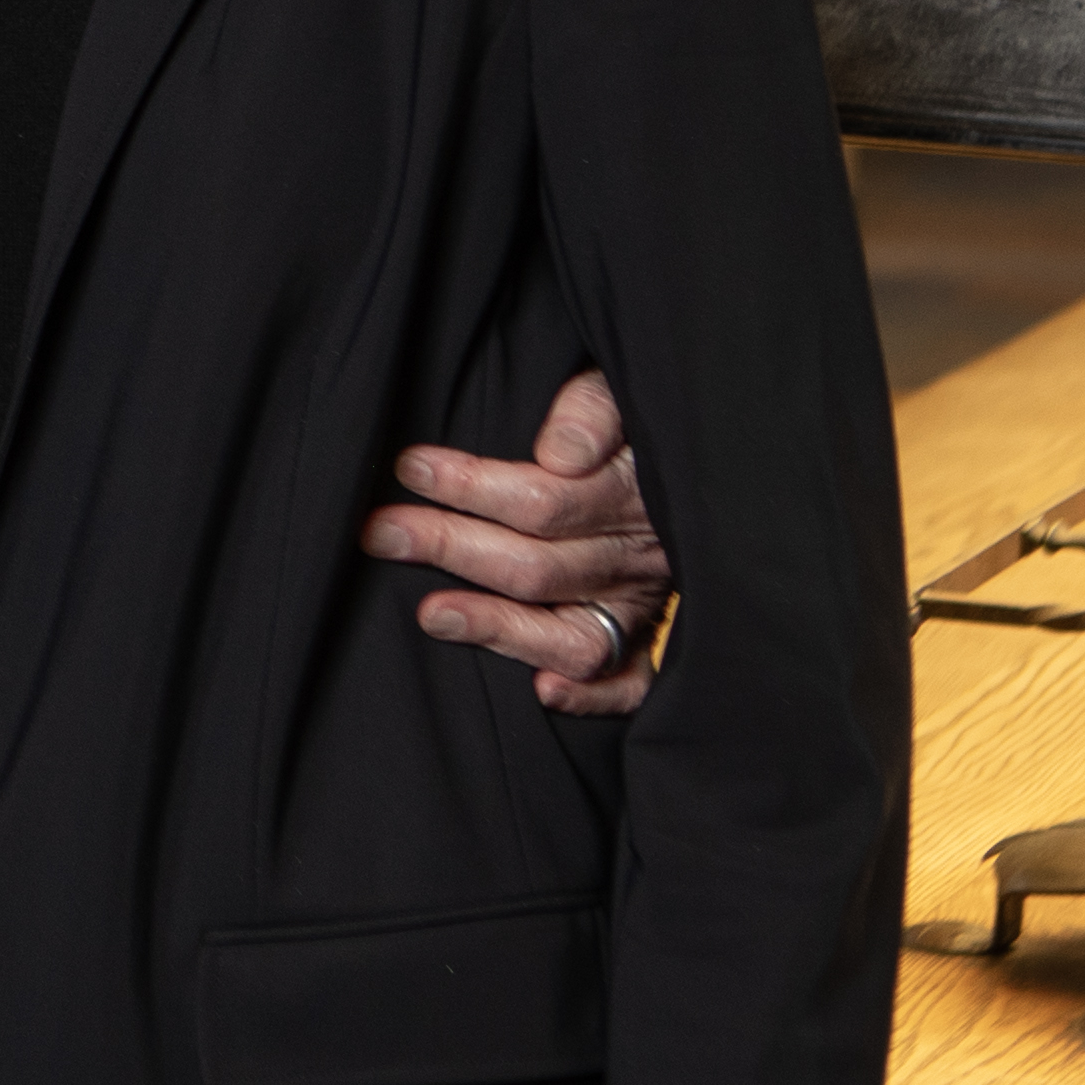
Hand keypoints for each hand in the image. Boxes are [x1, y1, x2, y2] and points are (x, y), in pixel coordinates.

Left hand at [366, 368, 673, 717]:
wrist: (704, 461)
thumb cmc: (633, 422)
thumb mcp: (621, 388)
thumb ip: (593, 409)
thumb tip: (561, 452)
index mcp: (632, 491)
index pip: (544, 501)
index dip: (470, 486)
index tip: (409, 467)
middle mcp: (639, 556)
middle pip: (538, 568)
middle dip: (451, 547)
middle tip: (380, 533)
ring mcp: (642, 606)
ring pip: (571, 637)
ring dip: (496, 627)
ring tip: (429, 614)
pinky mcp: (645, 642)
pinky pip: (629, 687)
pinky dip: (591, 696)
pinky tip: (541, 691)